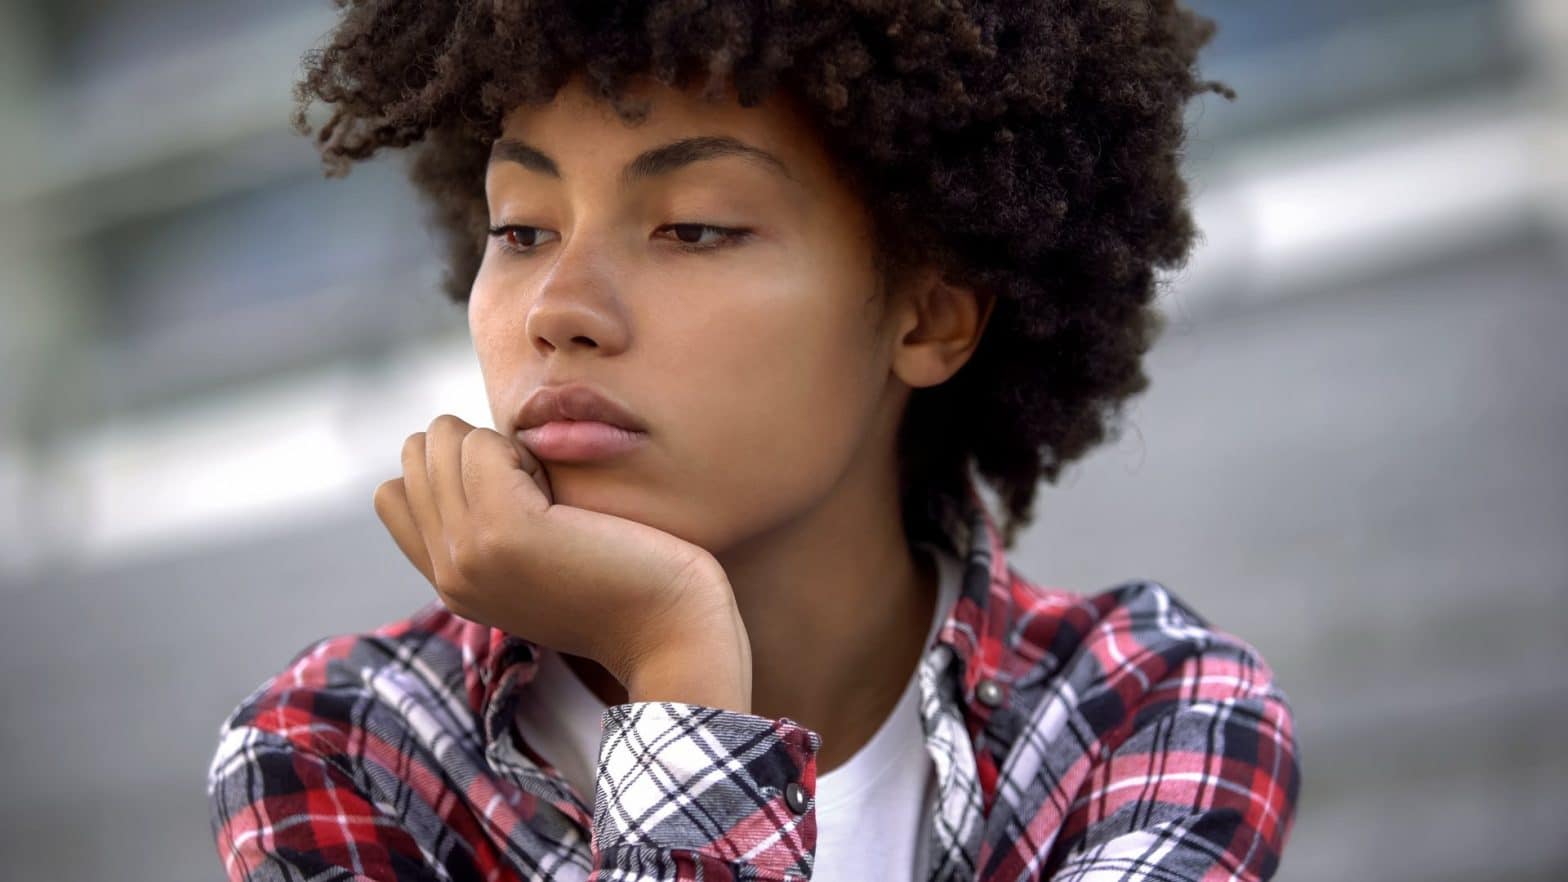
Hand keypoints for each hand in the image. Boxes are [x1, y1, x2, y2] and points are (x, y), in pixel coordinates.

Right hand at [372, 414, 750, 705]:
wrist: (674, 633)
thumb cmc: (630, 582)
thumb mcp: (541, 559)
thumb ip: (492, 525)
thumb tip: (469, 449)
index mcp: (453, 582)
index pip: (396, 494)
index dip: (452, 470)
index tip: (518, 495)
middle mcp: (447, 573)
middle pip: (416, 456)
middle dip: (474, 447)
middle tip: (540, 490)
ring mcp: (467, 554)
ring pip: (442, 441)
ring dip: (500, 444)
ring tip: (552, 495)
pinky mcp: (501, 532)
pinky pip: (479, 444)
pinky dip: (524, 448)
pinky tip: (563, 497)